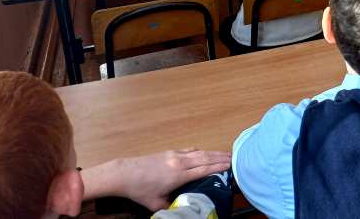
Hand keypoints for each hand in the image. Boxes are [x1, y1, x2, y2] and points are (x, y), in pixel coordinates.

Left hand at [83, 149, 230, 210]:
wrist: (124, 173)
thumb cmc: (139, 190)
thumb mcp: (156, 204)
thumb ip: (172, 206)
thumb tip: (183, 208)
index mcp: (178, 175)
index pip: (204, 169)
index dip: (219, 167)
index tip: (231, 166)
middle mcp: (179, 162)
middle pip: (205, 158)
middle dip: (221, 158)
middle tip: (235, 158)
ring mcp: (174, 155)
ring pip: (199, 152)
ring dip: (213, 153)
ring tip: (225, 155)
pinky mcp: (169, 152)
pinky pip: (190, 150)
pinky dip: (200, 151)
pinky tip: (204, 153)